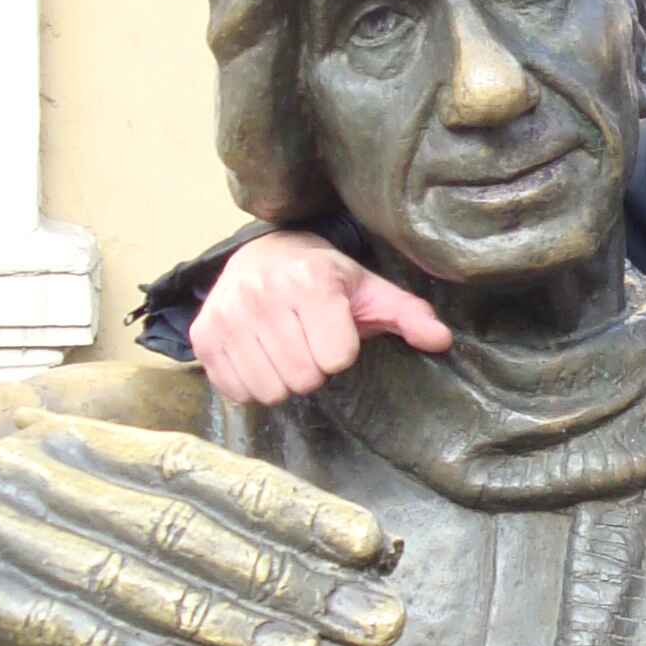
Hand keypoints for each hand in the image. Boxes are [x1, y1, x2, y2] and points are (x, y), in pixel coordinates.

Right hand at [0, 410, 406, 645]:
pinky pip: (47, 619)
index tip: (375, 549)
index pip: (201, 463)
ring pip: (129, 572)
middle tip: (377, 620)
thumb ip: (147, 470)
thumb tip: (276, 493)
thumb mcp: (58, 486)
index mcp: (66, 414)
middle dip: (290, 574)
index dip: (292, 507)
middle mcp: (25, 448)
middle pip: (182, 519)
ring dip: (224, 620)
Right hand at [191, 231, 450, 404]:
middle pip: (303, 378)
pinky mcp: (204, 336)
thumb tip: (441, 340)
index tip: (335, 334)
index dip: (341, 353)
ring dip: (282, 380)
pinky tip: (259, 356)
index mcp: (310, 281)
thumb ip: (408, 315)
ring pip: (269, 389)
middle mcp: (263, 294)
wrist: (261, 255)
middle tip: (308, 344)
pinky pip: (236, 390)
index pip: (336, 357)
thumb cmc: (324, 279)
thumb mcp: (370, 291)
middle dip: (312, 369)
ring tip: (285, 350)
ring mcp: (228, 315)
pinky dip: (251, 383)